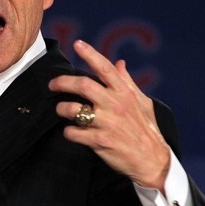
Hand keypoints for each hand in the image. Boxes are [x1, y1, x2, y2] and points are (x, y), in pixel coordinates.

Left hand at [48, 40, 170, 192]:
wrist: (152, 161)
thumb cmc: (146, 129)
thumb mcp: (142, 103)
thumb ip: (127, 82)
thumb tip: (120, 63)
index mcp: (124, 93)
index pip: (106, 68)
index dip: (90, 54)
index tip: (77, 44)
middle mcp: (115, 104)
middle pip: (82, 85)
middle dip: (62, 82)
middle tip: (52, 85)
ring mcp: (107, 123)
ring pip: (73, 109)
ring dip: (61, 108)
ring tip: (61, 110)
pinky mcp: (100, 141)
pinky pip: (73, 132)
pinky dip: (68, 132)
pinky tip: (71, 132)